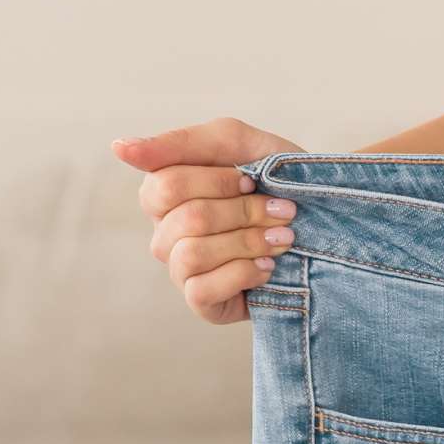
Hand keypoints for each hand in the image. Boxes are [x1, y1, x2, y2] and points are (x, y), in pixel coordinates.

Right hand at [113, 117, 307, 325]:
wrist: (324, 219)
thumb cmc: (274, 177)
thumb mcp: (236, 143)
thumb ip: (179, 142)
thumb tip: (118, 148)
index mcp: (164, 191)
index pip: (166, 184)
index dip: (218, 182)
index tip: (253, 178)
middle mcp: (164, 231)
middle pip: (186, 219)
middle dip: (244, 212)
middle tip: (284, 211)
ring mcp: (179, 269)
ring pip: (192, 254)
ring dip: (248, 242)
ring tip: (282, 239)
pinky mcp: (201, 302)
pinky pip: (200, 290)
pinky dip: (243, 274)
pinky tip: (267, 267)